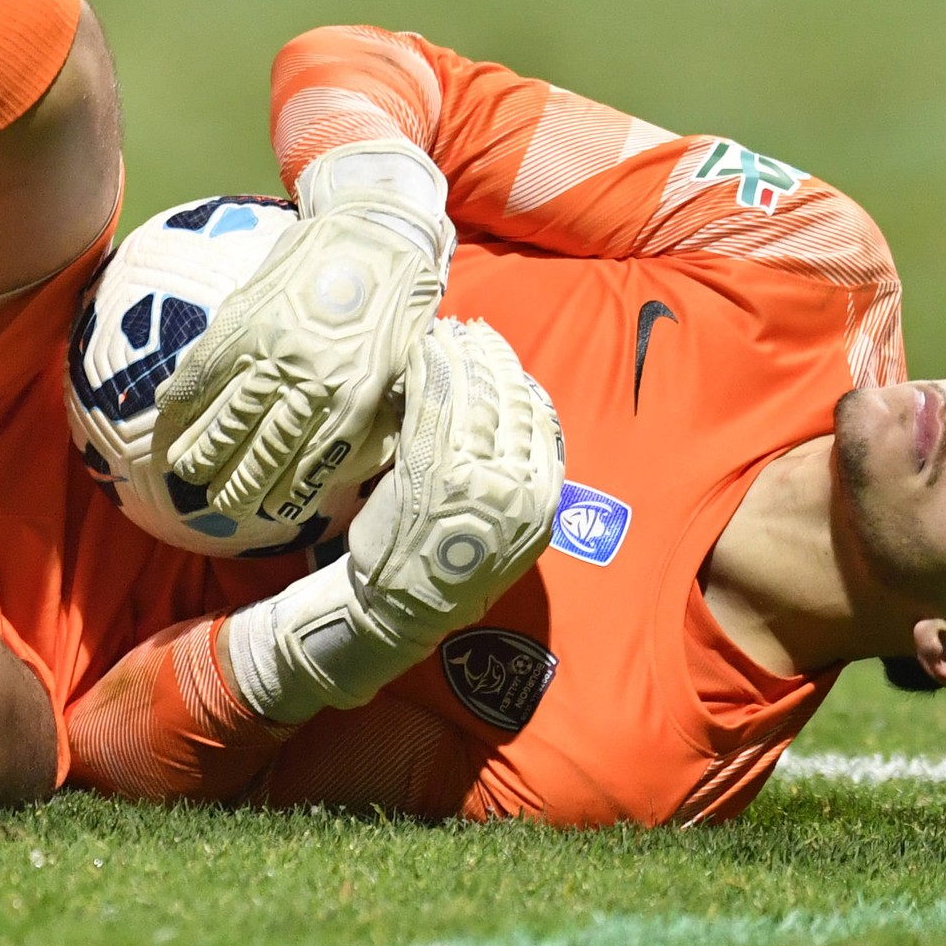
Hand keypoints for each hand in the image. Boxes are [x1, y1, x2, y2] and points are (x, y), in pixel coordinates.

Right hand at [156, 142, 450, 531]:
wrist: (375, 227)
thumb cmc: (398, 299)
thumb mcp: (404, 363)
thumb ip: (375, 411)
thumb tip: (347, 459)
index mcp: (354, 395)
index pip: (310, 461)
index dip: (282, 491)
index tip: (263, 511)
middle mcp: (310, 378)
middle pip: (264, 447)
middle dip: (237, 481)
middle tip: (219, 501)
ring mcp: (273, 346)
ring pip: (230, 413)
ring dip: (203, 447)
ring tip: (184, 470)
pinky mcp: (247, 316)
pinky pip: (207, 365)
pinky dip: (184, 393)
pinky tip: (167, 415)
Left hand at [224, 318, 566, 716]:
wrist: (403, 612)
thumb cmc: (443, 565)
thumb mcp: (501, 527)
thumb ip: (514, 476)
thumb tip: (511, 412)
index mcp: (541, 501)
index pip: (540, 421)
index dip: (520, 381)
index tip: (502, 355)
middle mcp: (518, 489)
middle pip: (510, 402)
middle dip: (490, 360)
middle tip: (472, 333)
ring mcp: (476, 480)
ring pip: (473, 399)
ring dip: (458, 358)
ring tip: (445, 335)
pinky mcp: (433, 473)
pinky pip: (435, 408)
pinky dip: (428, 374)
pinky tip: (420, 354)